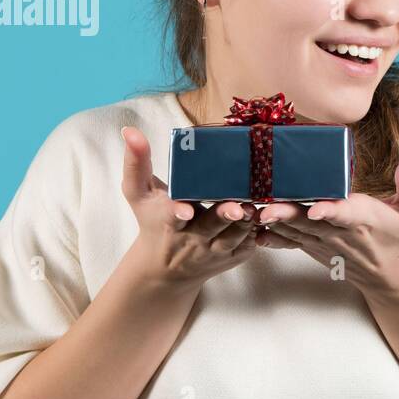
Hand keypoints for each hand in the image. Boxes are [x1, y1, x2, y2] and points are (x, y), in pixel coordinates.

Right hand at [120, 126, 259, 288]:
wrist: (165, 268)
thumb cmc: (152, 221)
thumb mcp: (138, 194)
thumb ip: (136, 162)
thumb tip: (130, 131)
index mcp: (169, 221)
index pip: (173, 217)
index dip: (179, 212)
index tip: (185, 210)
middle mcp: (193, 239)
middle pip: (212, 227)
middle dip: (224, 216)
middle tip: (238, 206)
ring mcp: (214, 251)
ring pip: (235, 237)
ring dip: (247, 223)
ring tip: (256, 207)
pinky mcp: (232, 257)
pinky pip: (249, 246)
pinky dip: (259, 232)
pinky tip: (267, 215)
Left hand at [255, 154, 398, 297]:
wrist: (391, 275)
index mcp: (364, 219)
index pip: (345, 214)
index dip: (330, 211)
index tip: (316, 210)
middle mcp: (340, 233)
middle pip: (310, 222)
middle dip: (287, 214)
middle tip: (266, 208)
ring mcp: (324, 242)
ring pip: (295, 231)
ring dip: (273, 223)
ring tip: (251, 212)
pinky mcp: (314, 247)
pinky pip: (289, 242)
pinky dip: (272, 237)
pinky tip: (253, 230)